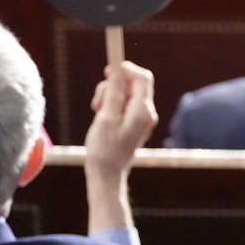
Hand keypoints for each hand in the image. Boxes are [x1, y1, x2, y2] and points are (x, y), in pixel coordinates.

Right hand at [84, 61, 158, 180]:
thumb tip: (118, 73)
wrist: (107, 175)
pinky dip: (112, 105)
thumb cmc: (104, 150)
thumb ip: (114, 94)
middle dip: (113, 86)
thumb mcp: (106, 119)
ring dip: (109, 96)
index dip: (126, 70)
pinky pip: (125, 105)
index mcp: (142, 111)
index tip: (109, 71)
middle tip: (97, 102)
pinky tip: (102, 117)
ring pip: (126, 94)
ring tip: (97, 112)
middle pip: (133, 84)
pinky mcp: (135, 123)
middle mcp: (147, 113)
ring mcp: (142, 119)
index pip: (142, 78)